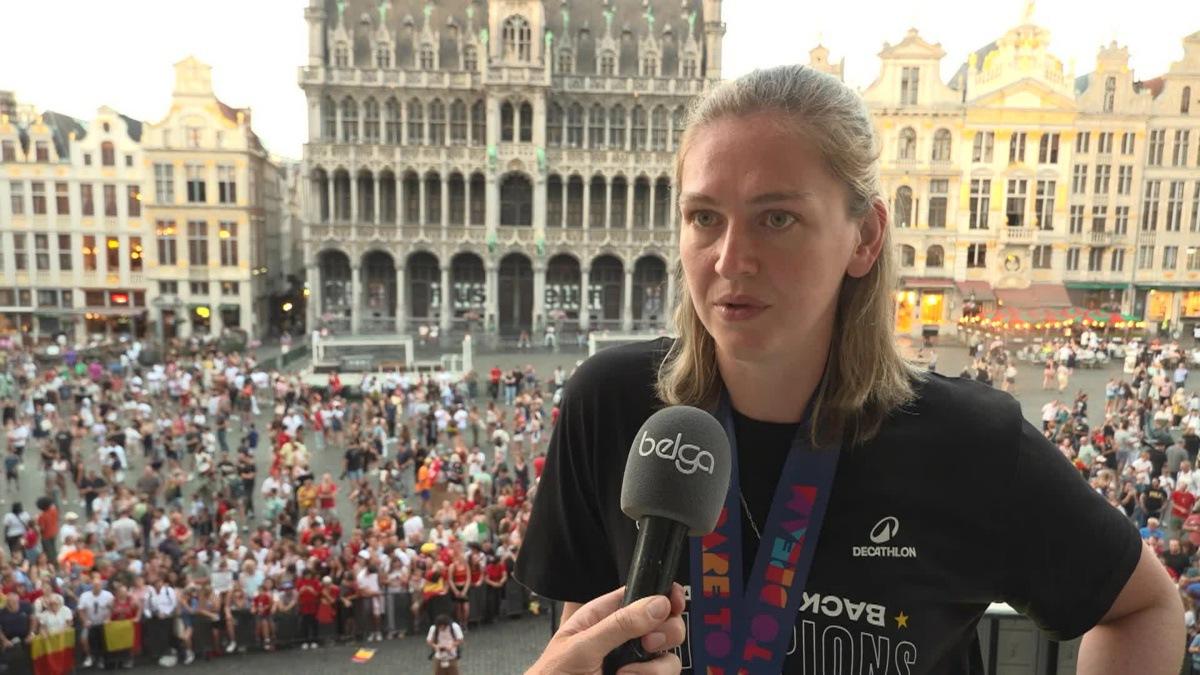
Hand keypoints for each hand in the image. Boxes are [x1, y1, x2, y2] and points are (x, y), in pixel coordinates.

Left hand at [526, 584, 685, 674]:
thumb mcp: (582, 646)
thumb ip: (619, 624)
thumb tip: (658, 603)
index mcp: (605, 616)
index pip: (642, 594)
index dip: (663, 594)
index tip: (675, 601)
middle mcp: (624, 637)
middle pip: (665, 623)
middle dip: (666, 632)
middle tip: (648, 643)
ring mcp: (634, 662)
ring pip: (669, 655)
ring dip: (656, 666)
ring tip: (626, 673)